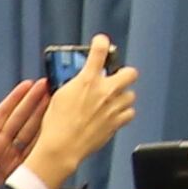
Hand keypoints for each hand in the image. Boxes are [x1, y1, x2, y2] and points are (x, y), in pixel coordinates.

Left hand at [0, 78, 55, 188]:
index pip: (3, 114)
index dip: (15, 99)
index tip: (27, 85)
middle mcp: (1, 147)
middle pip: (21, 119)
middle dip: (34, 101)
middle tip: (47, 87)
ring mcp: (13, 159)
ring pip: (32, 132)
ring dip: (44, 117)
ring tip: (56, 103)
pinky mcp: (22, 172)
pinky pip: (37, 153)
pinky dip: (47, 141)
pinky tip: (56, 131)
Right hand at [26, 38, 139, 188]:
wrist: (62, 147)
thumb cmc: (56, 124)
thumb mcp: (60, 95)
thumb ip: (76, 84)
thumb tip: (82, 79)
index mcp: (87, 81)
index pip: (99, 52)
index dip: (101, 43)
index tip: (101, 41)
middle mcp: (104, 91)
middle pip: (130, 72)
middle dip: (124, 74)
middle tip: (116, 78)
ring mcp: (113, 106)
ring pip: (131, 94)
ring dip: (123, 96)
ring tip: (112, 101)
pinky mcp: (117, 122)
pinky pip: (130, 112)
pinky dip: (124, 113)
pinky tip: (114, 115)